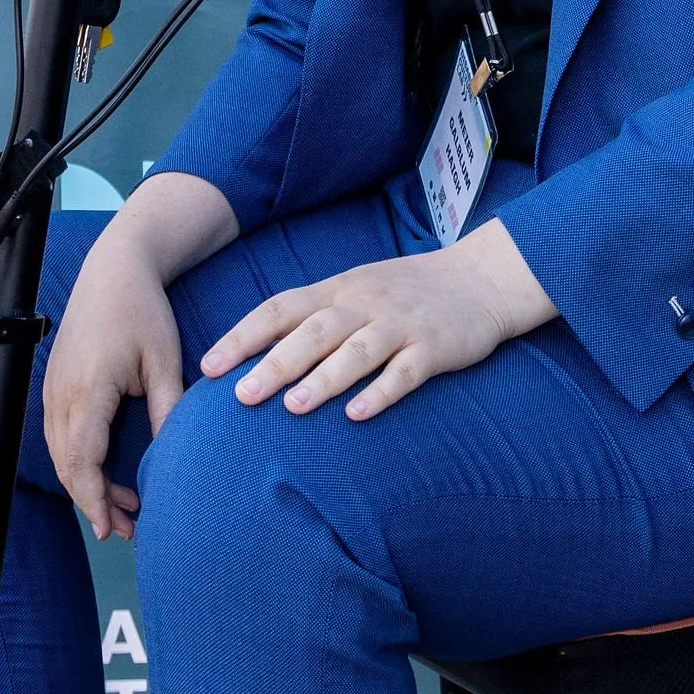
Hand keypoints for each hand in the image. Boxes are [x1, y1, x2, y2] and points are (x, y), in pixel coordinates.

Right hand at [43, 174, 236, 540]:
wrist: (114, 270)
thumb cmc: (141, 310)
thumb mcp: (163, 362)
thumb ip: (167, 411)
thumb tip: (175, 458)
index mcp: (87, 390)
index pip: (83, 460)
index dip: (95, 499)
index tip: (112, 528)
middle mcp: (61, 394)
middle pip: (67, 465)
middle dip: (93, 501)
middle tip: (127, 528)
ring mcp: (54, 389)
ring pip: (62, 454)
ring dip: (87, 483)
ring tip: (124, 506)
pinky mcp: (56, 385)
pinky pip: (62, 435)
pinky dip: (80, 461)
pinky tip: (108, 471)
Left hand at [201, 219, 555, 423]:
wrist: (484, 278)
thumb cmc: (408, 292)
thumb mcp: (357, 290)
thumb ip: (314, 316)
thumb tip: (257, 352)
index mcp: (338, 289)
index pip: (280, 308)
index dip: (243, 336)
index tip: (209, 367)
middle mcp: (365, 303)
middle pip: (313, 332)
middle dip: (275, 363)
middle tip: (241, 395)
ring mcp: (401, 324)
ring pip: (357, 351)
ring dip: (324, 379)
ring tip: (294, 407)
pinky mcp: (435, 347)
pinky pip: (405, 371)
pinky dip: (382, 392)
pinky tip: (359, 414)